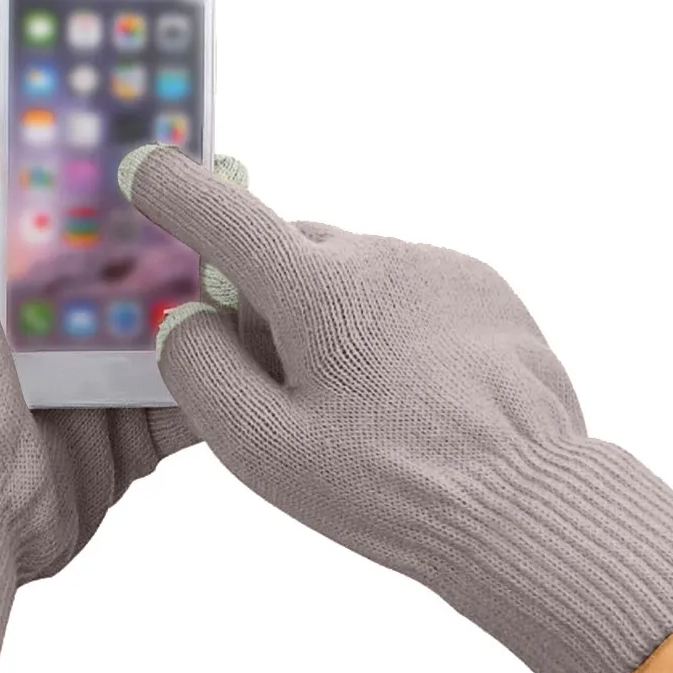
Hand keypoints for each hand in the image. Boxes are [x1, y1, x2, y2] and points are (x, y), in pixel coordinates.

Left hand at [0, 94, 239, 672]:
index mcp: (13, 289)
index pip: (78, 213)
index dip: (124, 175)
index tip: (172, 131)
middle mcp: (59, 331)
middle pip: (137, 270)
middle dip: (187, 237)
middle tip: (243, 196)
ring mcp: (98, 385)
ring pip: (174, 332)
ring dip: (215, 308)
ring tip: (269, 271)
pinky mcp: (126, 438)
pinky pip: (188, 402)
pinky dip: (223, 383)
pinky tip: (261, 357)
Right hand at [118, 143, 672, 672]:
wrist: (524, 505)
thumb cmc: (388, 486)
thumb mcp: (265, 448)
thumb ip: (202, 372)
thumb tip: (189, 320)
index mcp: (319, 289)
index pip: (226, 217)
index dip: (177, 191)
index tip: (148, 167)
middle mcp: (379, 255)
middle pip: (287, 255)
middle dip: (269, 302)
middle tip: (287, 384)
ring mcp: (437, 265)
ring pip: (349, 272)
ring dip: (333, 316)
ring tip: (365, 402)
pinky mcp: (481, 286)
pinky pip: (406, 285)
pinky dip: (388, 320)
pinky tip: (411, 387)